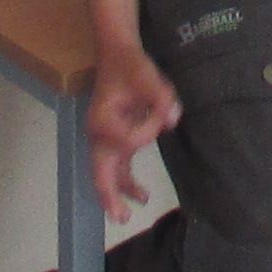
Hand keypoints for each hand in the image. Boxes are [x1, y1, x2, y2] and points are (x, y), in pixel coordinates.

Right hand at [84, 49, 179, 215]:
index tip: (163, 111)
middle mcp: (98, 134)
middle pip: (100, 171)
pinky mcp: (115, 139)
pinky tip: (141, 194)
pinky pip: (118, 166)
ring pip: (107, 173)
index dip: (148, 130)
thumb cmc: (130, 65)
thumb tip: (173, 119)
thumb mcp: (147, 75)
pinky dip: (126, 182)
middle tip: (120, 217)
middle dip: (109, 196)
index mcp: (102, 120)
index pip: (127, 140)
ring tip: (128, 213)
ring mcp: (104, 138)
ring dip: (118, 193)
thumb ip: (161, 97)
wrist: (118, 54)